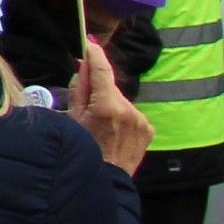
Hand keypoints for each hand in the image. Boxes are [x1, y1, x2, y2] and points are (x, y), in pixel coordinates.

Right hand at [69, 41, 153, 175]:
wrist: (108, 179)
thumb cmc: (84, 149)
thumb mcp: (74, 118)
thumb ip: (80, 89)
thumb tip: (85, 67)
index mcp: (106, 106)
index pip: (102, 70)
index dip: (95, 54)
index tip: (90, 44)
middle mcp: (128, 110)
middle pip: (111, 87)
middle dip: (100, 89)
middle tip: (89, 105)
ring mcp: (141, 120)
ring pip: (121, 100)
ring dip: (112, 104)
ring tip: (103, 125)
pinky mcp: (149, 129)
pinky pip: (132, 114)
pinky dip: (123, 117)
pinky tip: (116, 132)